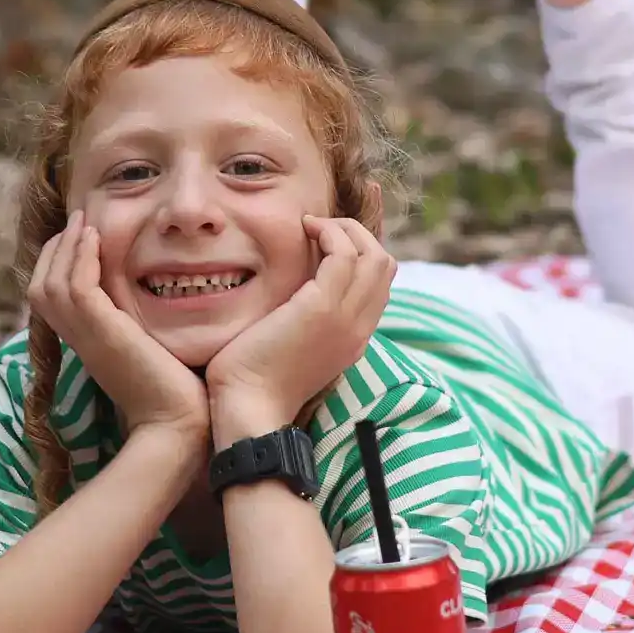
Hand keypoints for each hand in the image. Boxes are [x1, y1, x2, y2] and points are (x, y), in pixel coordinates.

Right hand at [27, 212, 209, 441]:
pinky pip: (76, 286)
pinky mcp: (102, 332)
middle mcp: (78, 340)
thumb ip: (139, 329)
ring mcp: (86, 337)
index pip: (51, 298)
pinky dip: (79, 258)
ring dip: (65, 247)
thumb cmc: (176, 394)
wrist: (178, 426)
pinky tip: (94, 236)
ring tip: (83, 221)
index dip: (58, 264)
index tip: (79, 237)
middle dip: (54, 250)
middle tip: (76, 220)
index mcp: (86, 343)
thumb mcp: (148, 351)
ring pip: (51, 283)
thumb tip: (153, 309)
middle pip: (40, 287)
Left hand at [205, 217, 395, 443]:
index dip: (367, 246)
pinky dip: (330, 231)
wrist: (248, 409)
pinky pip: (344, 254)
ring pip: (374, 254)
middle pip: (386, 264)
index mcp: (354, 337)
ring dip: (344, 228)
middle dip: (360, 231)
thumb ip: (302, 317)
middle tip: (323, 223)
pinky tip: (305, 229)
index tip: (343, 223)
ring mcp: (346, 318)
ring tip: (312, 226)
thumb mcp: (290, 343)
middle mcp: (359, 327)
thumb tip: (292, 287)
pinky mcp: (323, 308)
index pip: (381, 283)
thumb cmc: (254, 379)